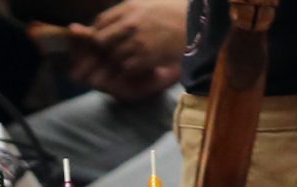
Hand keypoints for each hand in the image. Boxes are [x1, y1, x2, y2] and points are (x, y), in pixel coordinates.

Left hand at [63, 0, 185, 102]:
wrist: (198, 24)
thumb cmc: (176, 11)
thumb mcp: (150, 2)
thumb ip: (129, 9)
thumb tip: (114, 20)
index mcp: (129, 7)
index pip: (100, 22)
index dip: (98, 31)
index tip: (103, 38)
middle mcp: (130, 24)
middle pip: (101, 40)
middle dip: (103, 48)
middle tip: (111, 51)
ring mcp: (137, 41)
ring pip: (113, 56)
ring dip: (118, 60)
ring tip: (129, 58)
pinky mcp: (147, 57)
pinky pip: (127, 68)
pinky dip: (130, 69)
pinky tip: (138, 65)